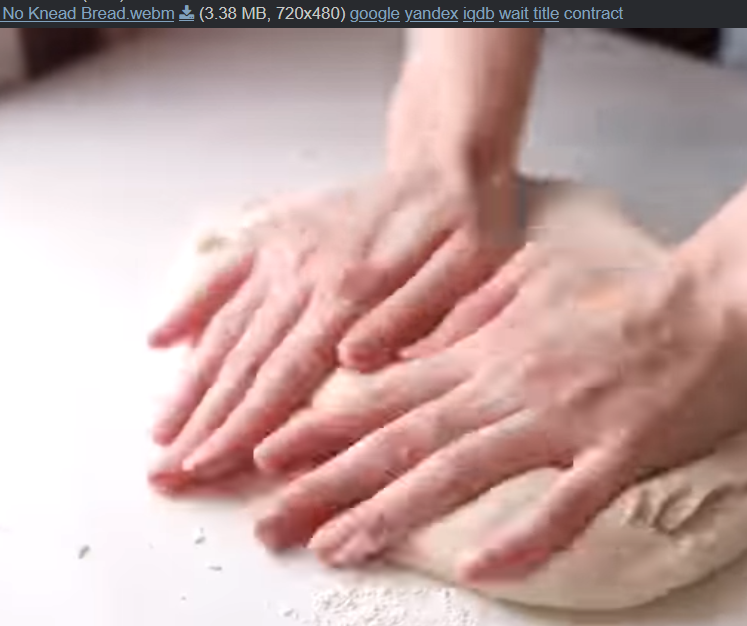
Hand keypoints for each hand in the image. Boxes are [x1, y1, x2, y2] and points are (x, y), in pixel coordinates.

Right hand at [147, 169, 519, 490]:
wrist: (446, 164)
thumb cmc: (466, 227)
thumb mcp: (468, 270)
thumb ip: (414, 314)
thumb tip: (353, 359)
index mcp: (354, 291)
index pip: (286, 374)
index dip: (243, 425)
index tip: (204, 467)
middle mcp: (307, 271)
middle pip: (245, 361)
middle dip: (204, 422)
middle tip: (165, 472)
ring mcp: (285, 250)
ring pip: (227, 326)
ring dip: (190, 383)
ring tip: (159, 431)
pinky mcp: (277, 232)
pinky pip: (223, 271)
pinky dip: (189, 304)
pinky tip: (157, 340)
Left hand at [252, 228, 746, 581]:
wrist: (719, 300)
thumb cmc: (626, 290)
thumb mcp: (532, 276)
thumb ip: (465, 308)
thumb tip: (409, 343)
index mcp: (489, 346)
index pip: (389, 392)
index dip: (323, 426)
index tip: (266, 455)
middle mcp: (511, 383)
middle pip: (405, 439)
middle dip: (329, 482)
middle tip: (269, 521)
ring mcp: (564, 418)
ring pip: (463, 471)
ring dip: (394, 511)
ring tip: (337, 545)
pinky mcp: (621, 449)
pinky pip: (568, 504)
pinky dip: (525, 535)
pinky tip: (482, 568)